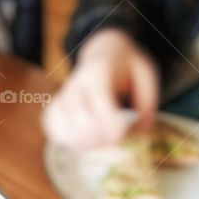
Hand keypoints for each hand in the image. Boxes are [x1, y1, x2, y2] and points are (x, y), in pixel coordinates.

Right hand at [43, 28, 159, 149]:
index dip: (108, 122)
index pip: (98, 99)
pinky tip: (86, 139)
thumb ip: (147, 102)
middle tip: (116, 136)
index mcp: (98, 71)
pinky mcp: (52, 112)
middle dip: (101, 137)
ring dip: (87, 144)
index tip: (121, 135)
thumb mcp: (146, 74)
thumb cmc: (126, 67)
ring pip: (65, 131)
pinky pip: (55, 134)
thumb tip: (141, 131)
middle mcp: (74, 85)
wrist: (101, 55)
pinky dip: (71, 143)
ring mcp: (60, 99)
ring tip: (102, 138)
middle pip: (80, 121)